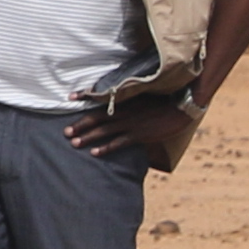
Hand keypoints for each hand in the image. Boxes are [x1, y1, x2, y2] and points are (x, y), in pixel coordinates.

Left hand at [67, 89, 201, 169]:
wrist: (183, 107)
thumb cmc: (166, 100)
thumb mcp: (146, 95)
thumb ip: (131, 98)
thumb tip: (120, 99)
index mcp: (126, 100)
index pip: (101, 97)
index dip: (85, 96)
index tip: (71, 96)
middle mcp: (125, 111)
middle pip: (97, 117)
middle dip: (80, 125)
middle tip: (65, 131)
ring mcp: (131, 123)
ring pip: (104, 131)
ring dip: (88, 137)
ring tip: (73, 142)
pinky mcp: (139, 134)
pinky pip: (119, 142)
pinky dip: (105, 148)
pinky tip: (94, 153)